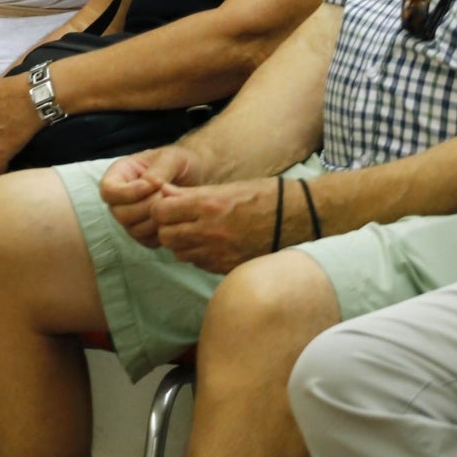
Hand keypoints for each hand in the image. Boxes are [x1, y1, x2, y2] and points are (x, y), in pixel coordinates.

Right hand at [100, 144, 197, 245]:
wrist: (197, 177)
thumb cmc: (181, 162)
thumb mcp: (171, 158)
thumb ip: (157, 170)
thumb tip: (148, 185)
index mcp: (120, 174)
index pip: (108, 190)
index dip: (127, 192)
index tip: (150, 186)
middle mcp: (121, 198)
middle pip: (119, 213)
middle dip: (146, 207)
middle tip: (166, 195)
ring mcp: (131, 218)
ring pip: (133, 229)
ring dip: (156, 219)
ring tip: (173, 205)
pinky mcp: (144, 233)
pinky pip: (147, 240)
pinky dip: (162, 232)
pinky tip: (174, 218)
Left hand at [151, 178, 282, 274]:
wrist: (296, 218)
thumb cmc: (262, 196)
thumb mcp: (226, 188)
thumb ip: (191, 194)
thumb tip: (162, 192)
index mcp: (208, 205)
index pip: (161, 211)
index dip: (160, 208)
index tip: (167, 206)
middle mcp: (210, 231)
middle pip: (166, 235)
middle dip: (167, 228)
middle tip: (178, 221)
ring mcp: (219, 253)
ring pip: (179, 253)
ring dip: (182, 243)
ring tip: (196, 233)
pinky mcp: (227, 268)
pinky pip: (199, 264)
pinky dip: (198, 255)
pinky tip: (211, 244)